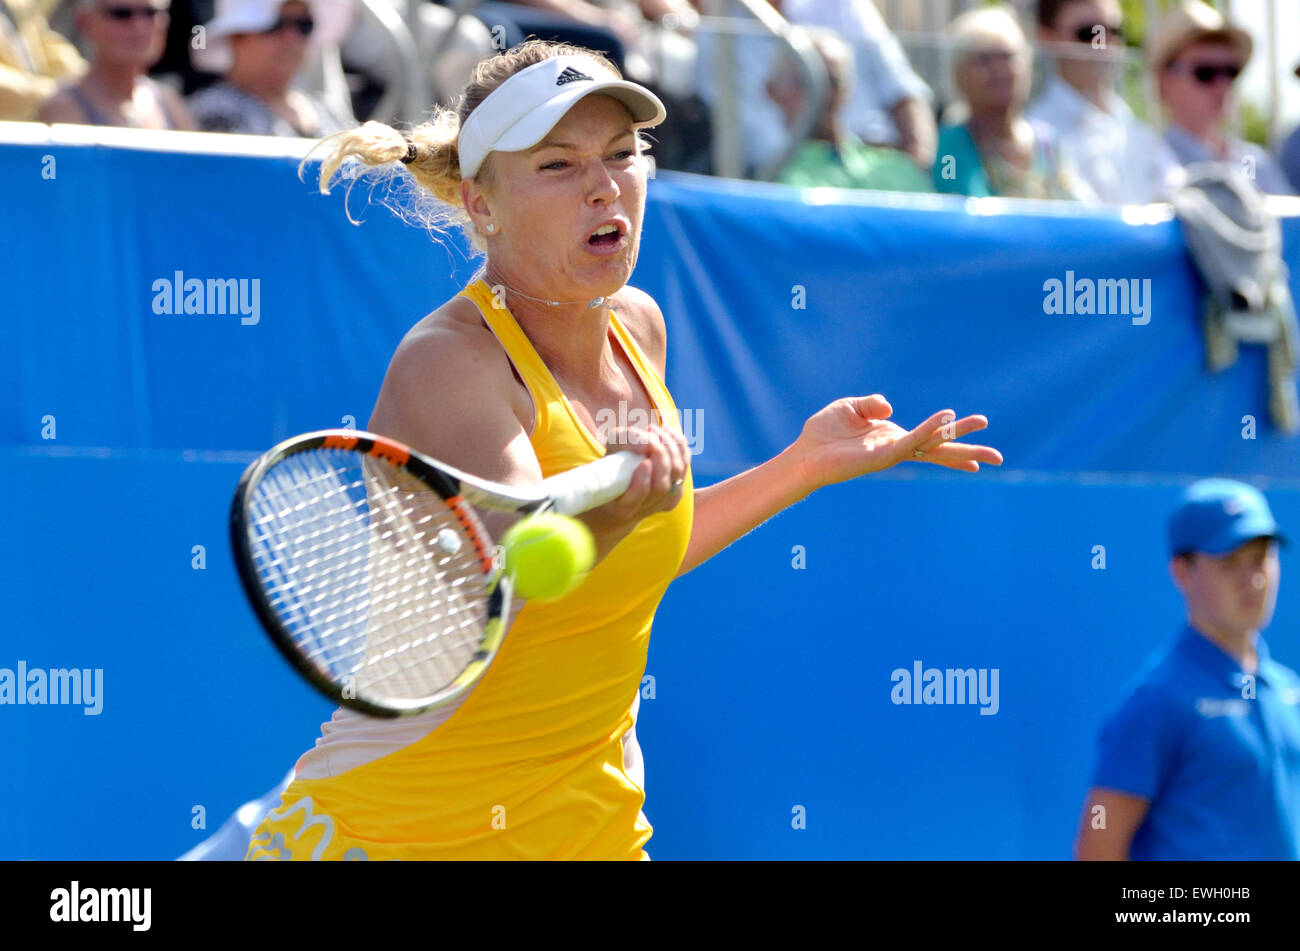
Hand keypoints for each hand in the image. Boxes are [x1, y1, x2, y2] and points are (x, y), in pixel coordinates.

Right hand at [579, 424, 689, 558]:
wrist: (623, 480)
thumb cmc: (613, 463)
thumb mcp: (611, 448)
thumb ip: (625, 442)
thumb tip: (648, 444)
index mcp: (622, 507)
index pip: (636, 499)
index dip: (642, 482)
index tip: (644, 462)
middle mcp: (644, 508)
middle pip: (660, 487)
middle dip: (660, 457)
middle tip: (651, 434)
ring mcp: (664, 501)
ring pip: (676, 477)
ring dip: (670, 448)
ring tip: (657, 430)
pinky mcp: (677, 490)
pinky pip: (684, 468)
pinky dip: (680, 448)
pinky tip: (669, 434)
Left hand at [792, 394, 1002, 490]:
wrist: (805, 453)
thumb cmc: (825, 433)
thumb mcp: (851, 407)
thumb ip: (873, 404)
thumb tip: (890, 409)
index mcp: (893, 437)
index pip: (930, 439)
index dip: (952, 438)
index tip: (978, 440)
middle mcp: (896, 447)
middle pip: (939, 449)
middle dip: (968, 452)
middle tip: (999, 457)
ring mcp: (892, 453)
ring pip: (932, 445)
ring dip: (957, 436)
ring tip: (981, 427)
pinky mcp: (882, 456)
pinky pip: (912, 441)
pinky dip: (930, 428)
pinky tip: (946, 419)